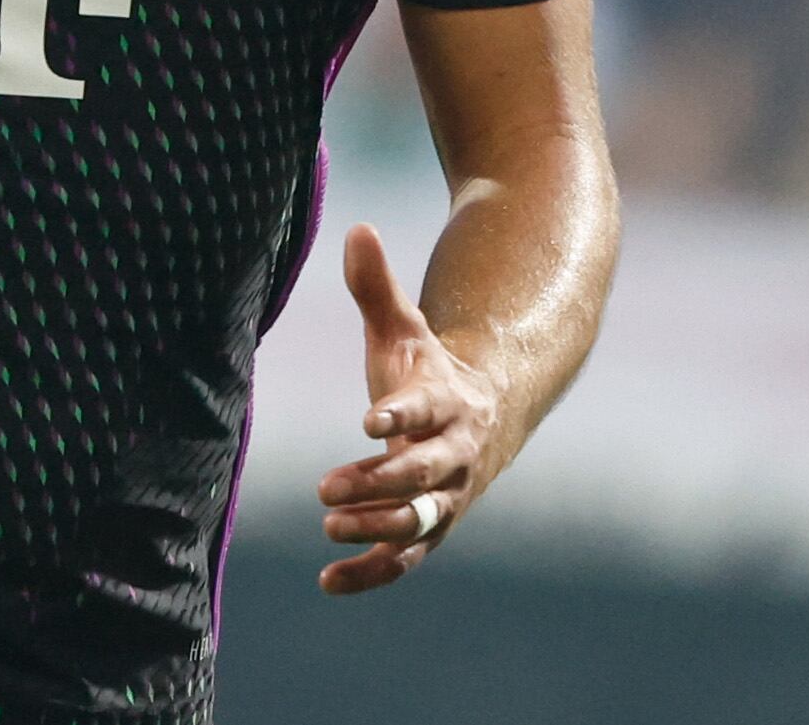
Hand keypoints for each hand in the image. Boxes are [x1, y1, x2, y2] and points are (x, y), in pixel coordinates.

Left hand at [315, 222, 501, 594]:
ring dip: (375, 529)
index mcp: (449, 402)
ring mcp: (446, 497)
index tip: (369, 418)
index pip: (426, 410)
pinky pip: (405, 559)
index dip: (400, 414)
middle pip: (422, 475)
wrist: (483, 417)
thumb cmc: (429, 370)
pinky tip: (328, 582)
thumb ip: (377, 286)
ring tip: (327, 526)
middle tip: (325, 487)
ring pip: (418, 522)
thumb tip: (356, 226)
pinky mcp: (430, 528)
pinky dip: (371, 573)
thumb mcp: (404, 327)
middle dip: (378, 483)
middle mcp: (454, 455)